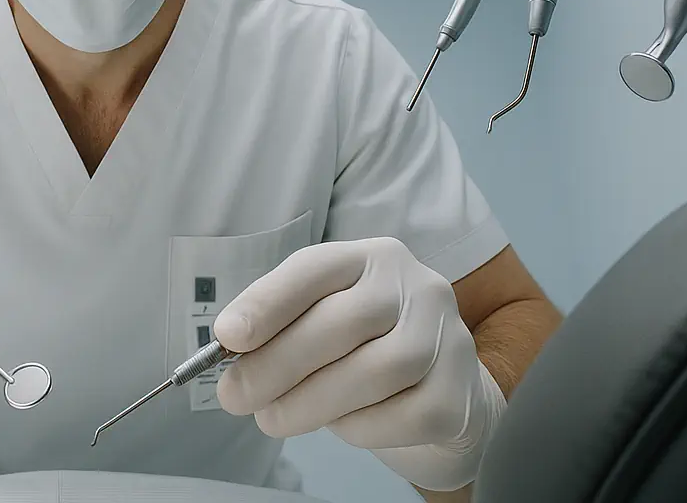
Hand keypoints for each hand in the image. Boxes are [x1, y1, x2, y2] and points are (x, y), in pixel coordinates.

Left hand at [213, 237, 505, 491]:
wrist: (441, 394)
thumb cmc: (366, 352)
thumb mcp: (324, 322)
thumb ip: (282, 329)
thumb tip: (230, 351)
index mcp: (373, 258)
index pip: (316, 268)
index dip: (267, 301)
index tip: (227, 335)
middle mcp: (416, 287)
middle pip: (340, 322)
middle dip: (277, 363)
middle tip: (236, 396)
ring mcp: (446, 339)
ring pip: (371, 372)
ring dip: (309, 402)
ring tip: (274, 418)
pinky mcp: (459, 395)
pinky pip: (401, 416)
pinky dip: (358, 428)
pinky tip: (340, 425)